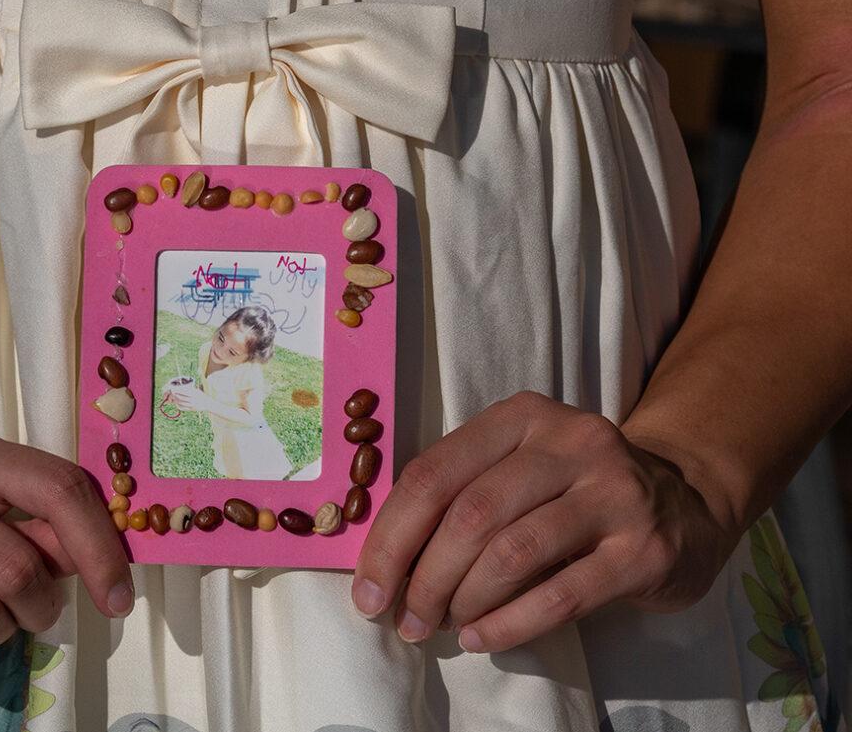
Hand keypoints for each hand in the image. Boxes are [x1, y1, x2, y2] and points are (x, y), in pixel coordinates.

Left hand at [170, 384, 207, 411]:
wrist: (207, 404)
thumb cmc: (201, 396)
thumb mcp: (197, 391)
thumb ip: (190, 390)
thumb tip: (182, 387)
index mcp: (194, 394)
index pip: (184, 392)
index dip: (178, 391)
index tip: (173, 389)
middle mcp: (192, 400)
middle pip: (181, 398)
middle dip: (175, 396)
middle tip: (172, 394)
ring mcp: (192, 405)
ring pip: (181, 403)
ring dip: (176, 401)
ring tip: (174, 399)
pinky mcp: (191, 409)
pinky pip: (183, 408)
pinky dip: (179, 406)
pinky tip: (177, 404)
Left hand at [352, 391, 736, 651]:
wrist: (687, 501)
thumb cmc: (574, 491)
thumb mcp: (518, 467)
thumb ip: (460, 495)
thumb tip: (385, 564)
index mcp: (521, 417)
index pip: (434, 473)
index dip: (391, 536)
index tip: (368, 587)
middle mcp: (570, 442)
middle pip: (469, 514)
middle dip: (423, 576)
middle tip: (405, 619)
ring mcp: (613, 493)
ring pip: (512, 553)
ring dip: (462, 600)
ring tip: (440, 626)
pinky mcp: (644, 549)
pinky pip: (561, 595)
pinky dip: (509, 624)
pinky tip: (480, 638)